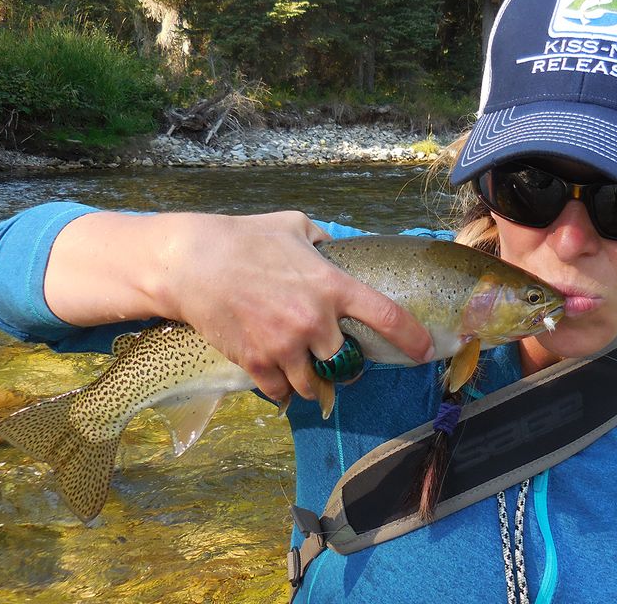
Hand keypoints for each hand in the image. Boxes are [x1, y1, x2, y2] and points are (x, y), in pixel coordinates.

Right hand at [46, 210, 433, 402]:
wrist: (192, 262)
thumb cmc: (245, 237)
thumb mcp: (295, 226)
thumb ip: (323, 241)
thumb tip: (334, 250)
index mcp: (331, 285)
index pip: (386, 316)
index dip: (412, 338)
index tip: (424, 351)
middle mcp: (314, 320)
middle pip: (346, 363)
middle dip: (344, 365)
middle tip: (336, 359)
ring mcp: (284, 345)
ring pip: (313, 384)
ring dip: (312, 381)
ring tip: (303, 369)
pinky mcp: (255, 361)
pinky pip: (280, 392)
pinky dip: (281, 387)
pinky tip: (276, 375)